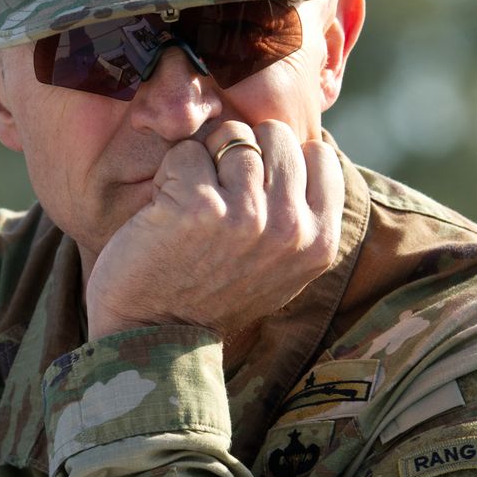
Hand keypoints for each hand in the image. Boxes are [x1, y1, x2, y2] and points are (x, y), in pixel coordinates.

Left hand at [86, 119, 343, 340]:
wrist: (154, 341)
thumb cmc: (212, 296)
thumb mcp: (280, 269)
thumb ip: (302, 215)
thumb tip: (307, 149)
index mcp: (321, 242)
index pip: (317, 154)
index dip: (278, 160)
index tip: (251, 192)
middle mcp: (291, 228)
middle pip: (274, 135)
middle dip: (240, 153)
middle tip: (215, 196)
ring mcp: (247, 216)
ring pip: (230, 136)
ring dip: (202, 162)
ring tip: (189, 206)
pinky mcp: (199, 207)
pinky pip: (186, 152)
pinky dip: (168, 174)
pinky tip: (164, 212)